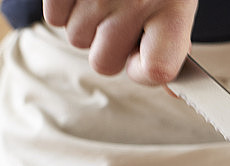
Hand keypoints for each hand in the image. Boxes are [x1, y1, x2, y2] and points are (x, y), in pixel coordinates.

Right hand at [43, 0, 197, 84]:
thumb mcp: (176, 4)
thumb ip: (173, 46)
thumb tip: (174, 91)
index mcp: (172, 9)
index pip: (156, 72)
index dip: (145, 73)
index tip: (143, 60)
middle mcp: (135, 1)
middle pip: (105, 64)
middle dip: (110, 49)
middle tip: (121, 22)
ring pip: (77, 41)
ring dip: (88, 26)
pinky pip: (53, 18)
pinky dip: (65, 8)